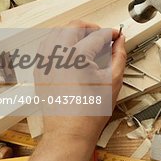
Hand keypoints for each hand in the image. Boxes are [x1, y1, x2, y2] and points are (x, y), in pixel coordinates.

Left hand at [34, 20, 125, 142]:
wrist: (69, 133)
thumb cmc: (89, 114)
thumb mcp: (113, 82)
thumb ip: (119, 56)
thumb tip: (120, 42)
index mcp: (75, 57)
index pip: (97, 36)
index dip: (111, 34)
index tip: (116, 36)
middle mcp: (56, 56)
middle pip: (74, 26)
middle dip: (91, 28)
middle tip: (103, 36)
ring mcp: (45, 62)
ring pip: (57, 32)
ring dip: (73, 32)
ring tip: (88, 41)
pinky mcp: (40, 70)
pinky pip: (48, 45)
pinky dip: (60, 42)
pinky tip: (72, 50)